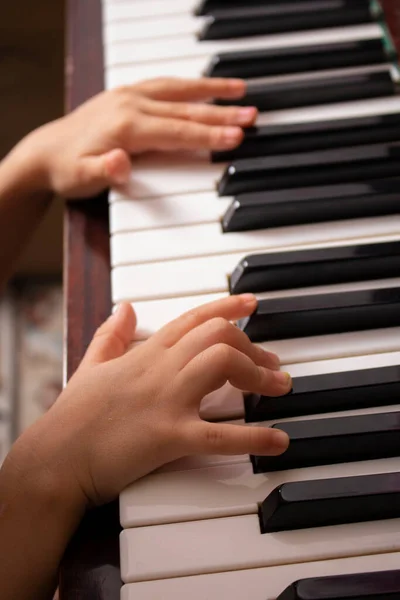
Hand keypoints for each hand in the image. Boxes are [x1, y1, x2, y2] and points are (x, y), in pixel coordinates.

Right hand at [12, 295, 290, 509]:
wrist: (54, 458)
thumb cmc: (73, 415)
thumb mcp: (91, 365)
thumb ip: (112, 334)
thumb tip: (125, 307)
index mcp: (145, 354)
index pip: (193, 318)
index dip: (226, 306)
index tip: (252, 303)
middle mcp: (160, 369)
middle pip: (218, 336)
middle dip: (252, 345)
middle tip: (272, 363)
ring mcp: (166, 401)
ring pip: (222, 365)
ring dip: (259, 375)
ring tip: (280, 387)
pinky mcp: (168, 437)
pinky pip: (219, 434)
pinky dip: (254, 437)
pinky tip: (278, 440)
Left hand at [23, 77, 256, 197]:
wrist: (46, 152)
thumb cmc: (67, 170)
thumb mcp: (81, 179)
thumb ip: (102, 172)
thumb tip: (119, 163)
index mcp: (125, 127)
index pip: (176, 131)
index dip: (207, 135)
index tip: (235, 137)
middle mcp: (130, 104)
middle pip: (185, 109)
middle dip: (221, 113)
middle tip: (252, 116)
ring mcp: (130, 96)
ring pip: (179, 90)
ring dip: (211, 90)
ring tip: (241, 90)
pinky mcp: (129, 95)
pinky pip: (166, 85)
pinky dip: (190, 85)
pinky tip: (207, 87)